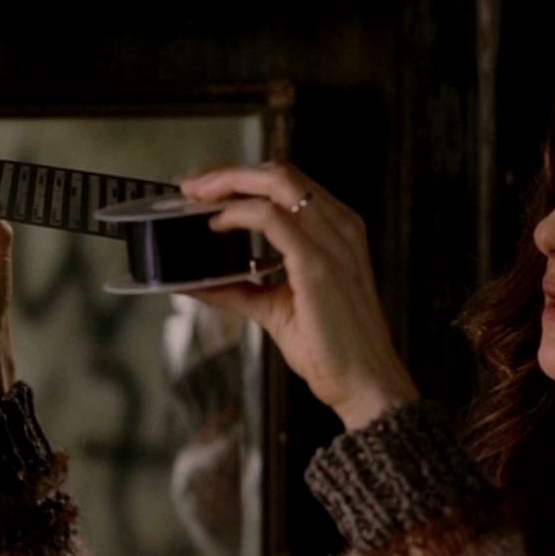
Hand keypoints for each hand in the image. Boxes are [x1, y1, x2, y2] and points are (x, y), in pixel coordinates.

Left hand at [179, 162, 417, 429]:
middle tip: (190, 185)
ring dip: (229, 183)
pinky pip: (272, 218)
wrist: (364, 383)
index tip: (204, 187)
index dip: (241, 176)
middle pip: (279, 172)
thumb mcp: (275, 309)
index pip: (286, 183)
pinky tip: (216, 224)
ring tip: (197, 196)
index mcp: (337, 232)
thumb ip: (238, 290)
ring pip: (277, 182)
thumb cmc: (332, 350)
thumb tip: (195, 282)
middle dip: (228, 172)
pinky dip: (237, 213)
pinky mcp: (318, 264)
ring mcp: (333, 242)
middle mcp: (340, 228)